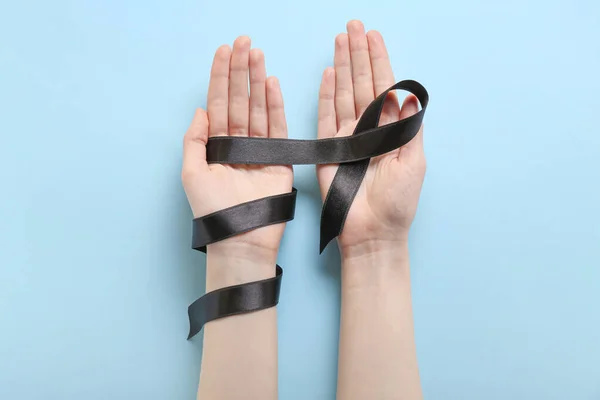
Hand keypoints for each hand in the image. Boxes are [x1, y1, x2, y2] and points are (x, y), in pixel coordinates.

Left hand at [182, 37, 292, 257]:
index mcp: (216, 145)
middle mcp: (238, 143)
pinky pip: (277, 127)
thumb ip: (194, 140)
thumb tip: (201, 110)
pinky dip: (275, 105)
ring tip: (256, 53)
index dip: (220, 77)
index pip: (218, 104)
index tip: (223, 51)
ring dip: (257, 80)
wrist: (241, 239)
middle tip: (243, 42)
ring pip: (257, 108)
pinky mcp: (279, 159)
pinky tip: (271, 82)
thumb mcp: (191, 174)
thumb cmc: (213, 210)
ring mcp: (259, 150)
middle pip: (239, 100)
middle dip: (239, 70)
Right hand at [317, 21, 425, 258]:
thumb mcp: (414, 163)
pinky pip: (324, 118)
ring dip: (342, 67)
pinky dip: (325, 96)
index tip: (374, 35)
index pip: (385, 87)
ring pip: (343, 94)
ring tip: (340, 40)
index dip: (379, 61)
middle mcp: (369, 128)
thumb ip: (410, 128)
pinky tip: (326, 75)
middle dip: (358, 54)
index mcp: (391, 130)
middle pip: (362, 83)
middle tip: (353, 26)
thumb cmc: (398, 203)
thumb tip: (409, 94)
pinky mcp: (327, 150)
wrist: (373, 232)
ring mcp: (347, 137)